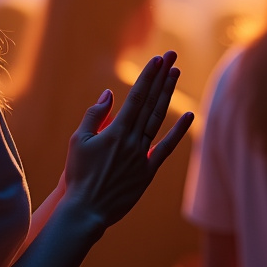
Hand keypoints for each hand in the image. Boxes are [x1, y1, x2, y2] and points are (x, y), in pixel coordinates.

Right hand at [61, 51, 194, 228]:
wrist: (87, 210)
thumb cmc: (79, 175)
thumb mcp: (78, 141)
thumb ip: (94, 116)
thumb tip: (110, 94)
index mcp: (115, 131)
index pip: (136, 97)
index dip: (148, 76)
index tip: (157, 59)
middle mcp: (133, 140)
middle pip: (151, 103)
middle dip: (162, 77)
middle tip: (172, 57)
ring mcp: (142, 156)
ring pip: (159, 119)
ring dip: (168, 95)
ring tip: (176, 74)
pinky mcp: (148, 172)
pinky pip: (166, 148)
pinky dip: (178, 131)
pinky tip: (189, 114)